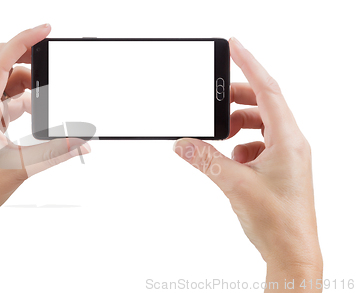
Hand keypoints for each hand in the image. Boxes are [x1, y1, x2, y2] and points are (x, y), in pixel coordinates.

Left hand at [0, 24, 89, 292]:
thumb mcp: (22, 167)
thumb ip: (57, 152)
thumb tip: (83, 142)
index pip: (2, 60)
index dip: (24, 40)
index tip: (45, 30)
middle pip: (1, 63)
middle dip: (27, 55)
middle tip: (50, 57)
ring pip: (3, 81)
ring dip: (25, 82)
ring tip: (46, 97)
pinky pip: (3, 99)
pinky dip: (20, 98)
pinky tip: (33, 111)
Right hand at [173, 38, 321, 289]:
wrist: (292, 252)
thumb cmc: (278, 221)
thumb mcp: (234, 185)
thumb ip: (205, 160)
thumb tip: (183, 143)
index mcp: (288, 140)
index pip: (268, 89)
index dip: (249, 64)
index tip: (234, 46)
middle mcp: (291, 144)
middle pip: (263, 105)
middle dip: (236, 100)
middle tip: (213, 102)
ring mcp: (287, 157)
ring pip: (260, 126)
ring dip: (237, 127)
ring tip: (220, 139)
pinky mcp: (279, 169)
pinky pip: (258, 145)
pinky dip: (240, 147)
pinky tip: (231, 163)